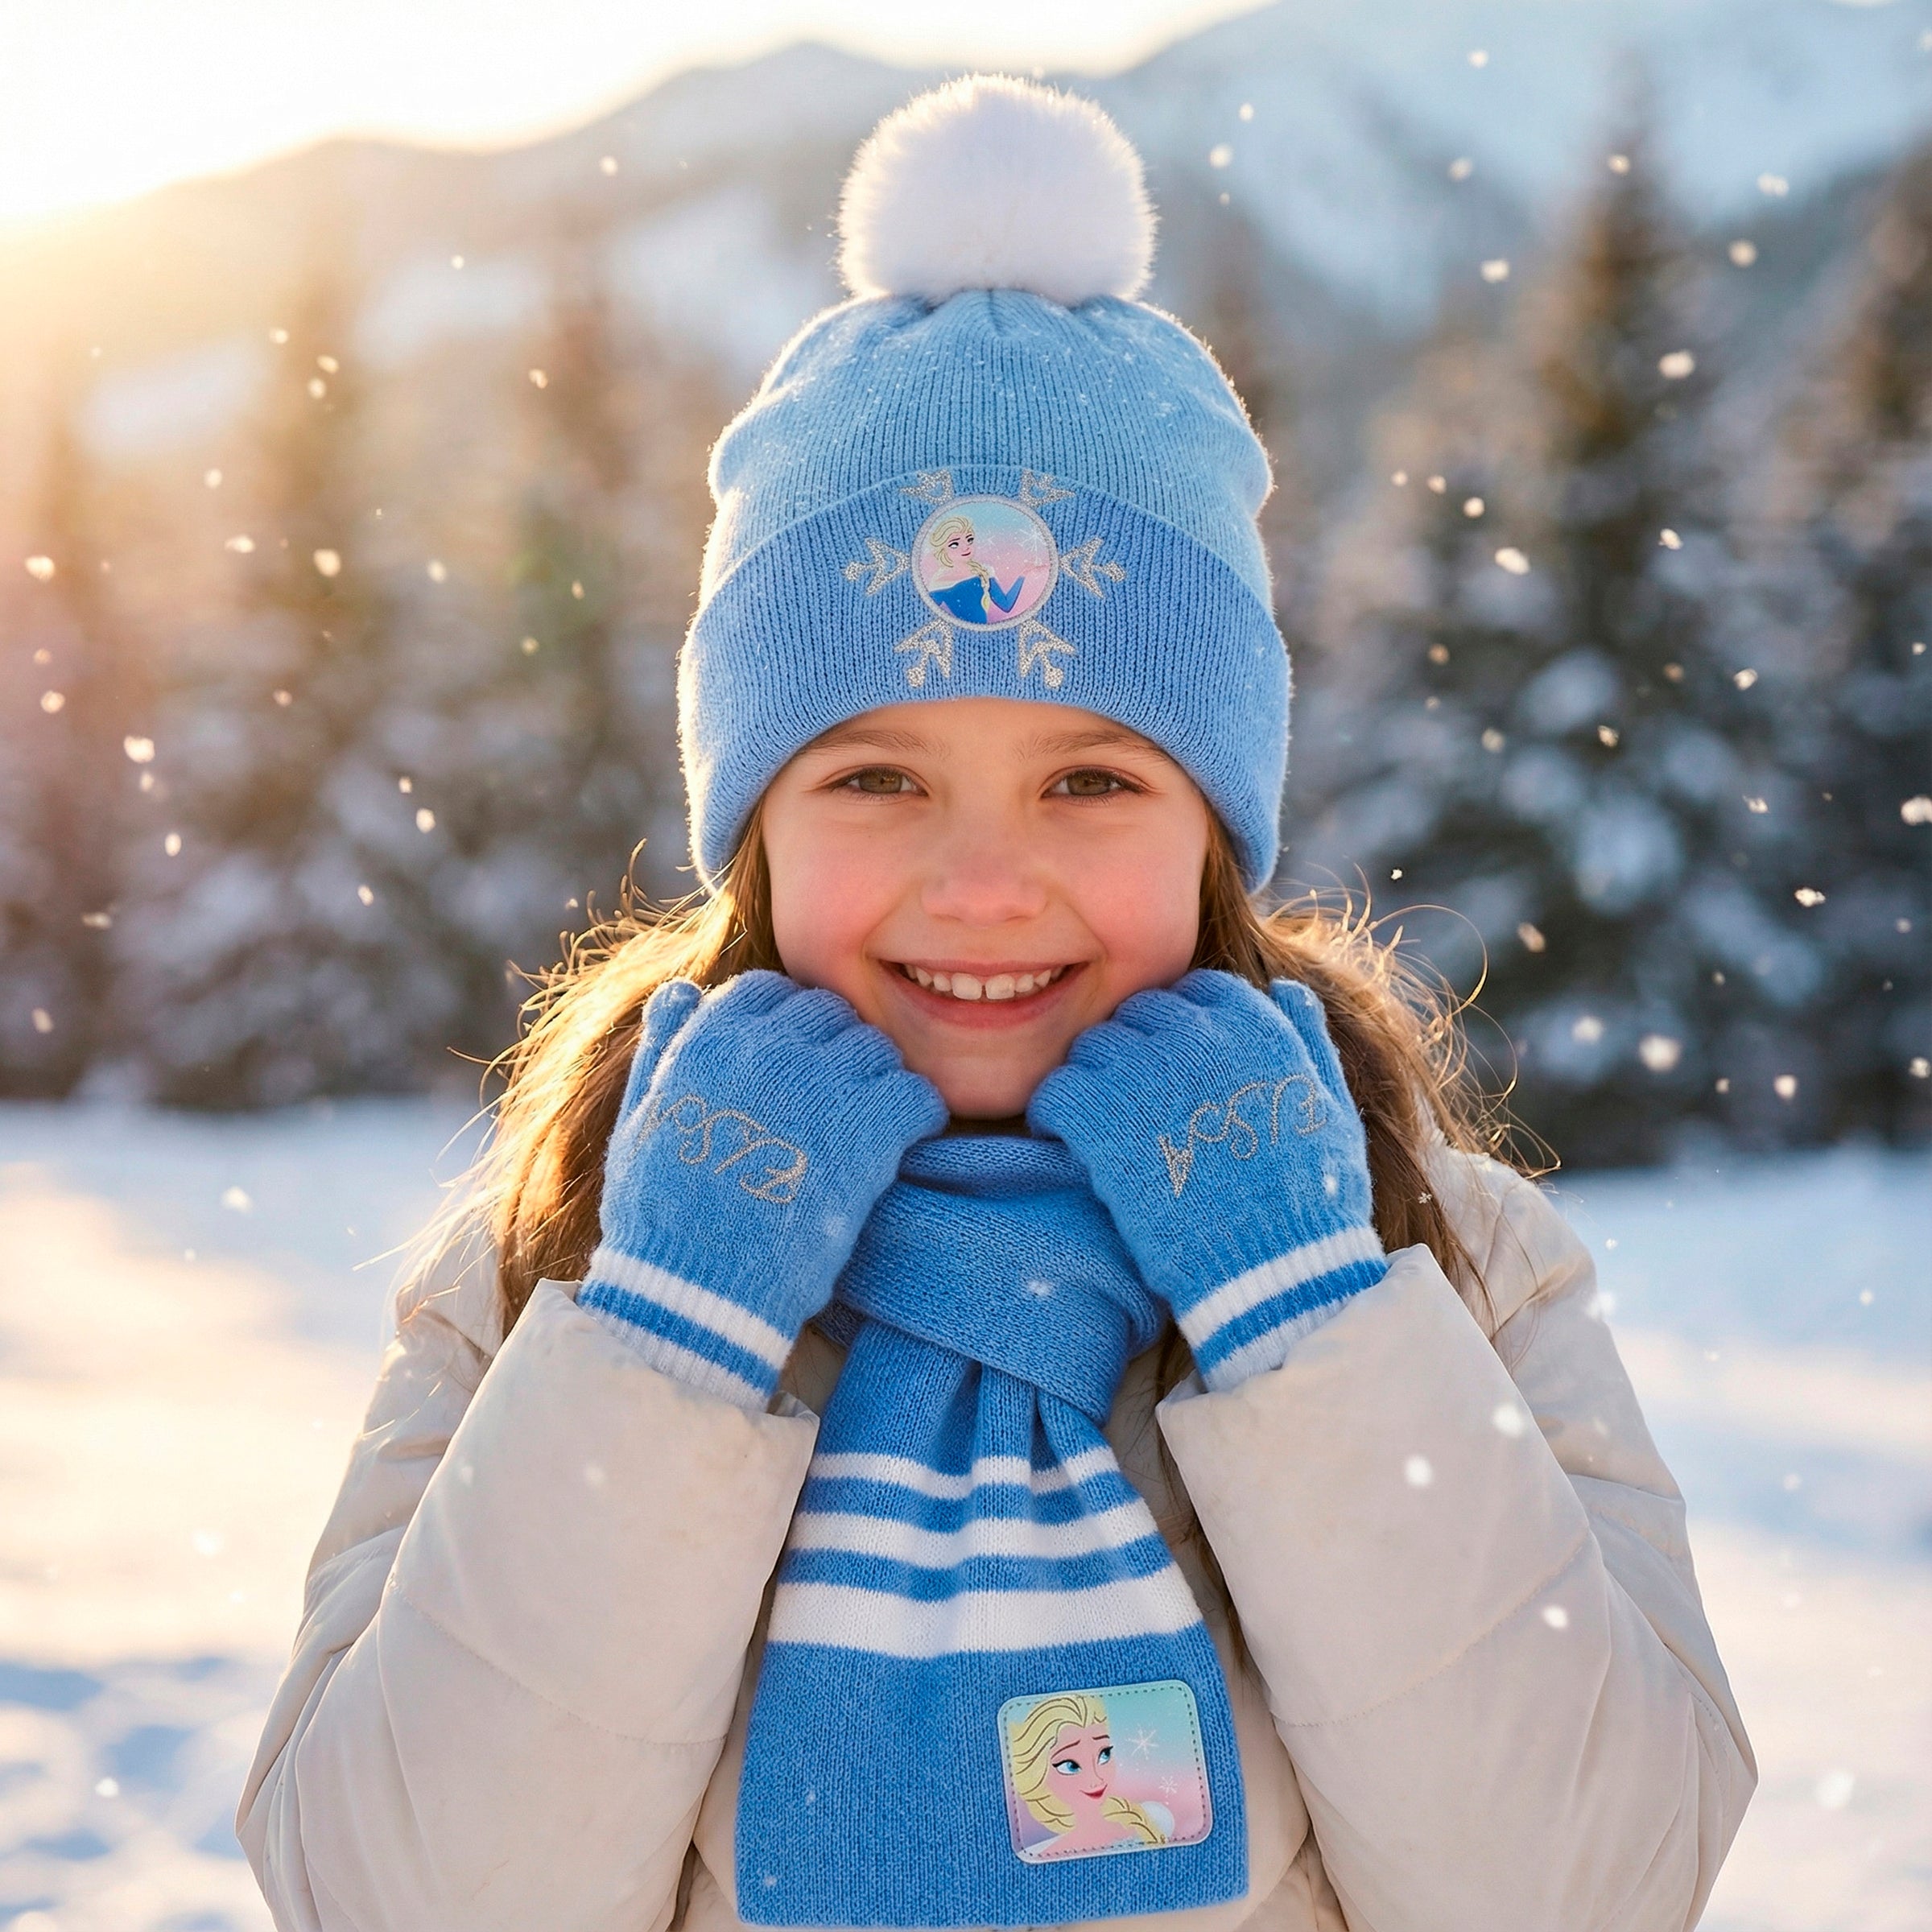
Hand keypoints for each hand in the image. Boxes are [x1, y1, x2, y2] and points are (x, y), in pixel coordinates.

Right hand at [581, 970, 946, 1405]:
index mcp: (709, 1038)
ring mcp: (821, 1085)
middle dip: (835, 1049)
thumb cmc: (659, 1214)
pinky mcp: (866, 1131)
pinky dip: (917, 1115)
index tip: (793, 1061)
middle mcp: (768, 1047)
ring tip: (867, 1124)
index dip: (786, 1025)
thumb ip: (662, 1047)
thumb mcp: (639, 1118)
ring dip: (876, 1080)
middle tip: (837, 1098)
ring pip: (877, 1049)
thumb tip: (681, 991)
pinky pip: (917, 1095)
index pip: (770, 993)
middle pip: (830, 1014)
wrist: (696, 1289)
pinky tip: (902, 1142)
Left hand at [1027, 970, 1385, 1389]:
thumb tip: (1283, 989)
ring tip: (1098, 1122)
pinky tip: (1062, 1139)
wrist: (1275, 1270)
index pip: (1197, 993)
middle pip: (1139, 1014)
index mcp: (1255, 1027)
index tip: (1176, 1067)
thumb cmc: (1312, 1199)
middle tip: (1131, 1099)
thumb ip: (1307, 1039)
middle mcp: (1198, 1037)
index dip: (1183, 1028)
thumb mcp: (1331, 1108)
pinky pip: (1056, 1091)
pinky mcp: (1103, 1121)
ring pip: (1092, 1047)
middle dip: (1134, 1050)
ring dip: (1092, 1079)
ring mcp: (1146, 1076)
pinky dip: (1052, 1113)